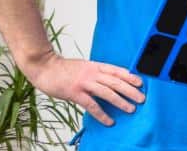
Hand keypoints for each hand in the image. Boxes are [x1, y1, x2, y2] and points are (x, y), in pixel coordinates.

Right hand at [28, 53, 144, 125]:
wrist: (45, 67)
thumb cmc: (63, 69)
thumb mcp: (84, 66)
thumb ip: (96, 72)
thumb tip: (108, 80)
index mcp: (96, 66)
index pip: (117, 70)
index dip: (130, 76)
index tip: (141, 83)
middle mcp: (93, 73)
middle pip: (116, 82)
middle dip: (131, 90)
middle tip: (142, 98)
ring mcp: (84, 82)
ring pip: (108, 93)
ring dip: (121, 102)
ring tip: (131, 109)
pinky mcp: (75, 93)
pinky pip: (92, 105)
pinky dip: (102, 114)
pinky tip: (109, 121)